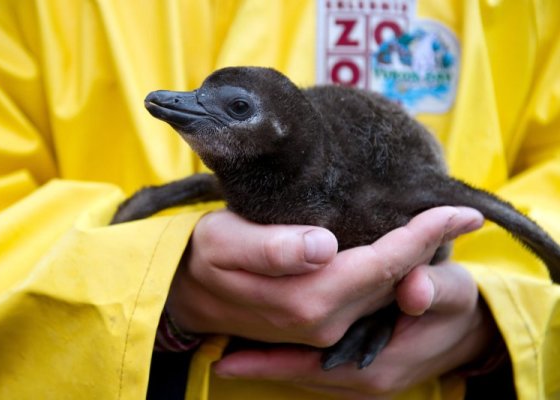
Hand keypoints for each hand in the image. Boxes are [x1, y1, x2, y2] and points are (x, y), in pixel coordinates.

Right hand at [166, 206, 483, 348]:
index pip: (380, 264)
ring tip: (439, 225)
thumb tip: (321, 246)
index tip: (457, 211)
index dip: (422, 236)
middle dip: (429, 245)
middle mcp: (323, 321)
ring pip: (385, 291)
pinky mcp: (321, 324)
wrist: (189, 291)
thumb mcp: (224, 243)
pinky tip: (403, 250)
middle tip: (459, 212)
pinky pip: (369, 296)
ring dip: (415, 259)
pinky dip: (392, 272)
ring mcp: (324, 328)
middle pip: (391, 279)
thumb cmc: (205, 256)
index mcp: (307, 299)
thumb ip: (271, 248)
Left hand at [213, 262, 497, 398]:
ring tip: (231, 359)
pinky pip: (318, 371)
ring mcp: (365, 379)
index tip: (229, 360)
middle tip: (219, 359)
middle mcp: (368, 379)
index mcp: (384, 363)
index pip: (317, 365)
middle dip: (263, 368)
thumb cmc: (459, 306)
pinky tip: (266, 352)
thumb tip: (410, 289)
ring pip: (308, 376)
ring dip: (273, 367)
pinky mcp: (364, 372)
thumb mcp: (454, 291)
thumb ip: (433, 289)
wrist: (472, 331)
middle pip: (304, 375)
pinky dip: (292, 363)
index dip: (273, 361)